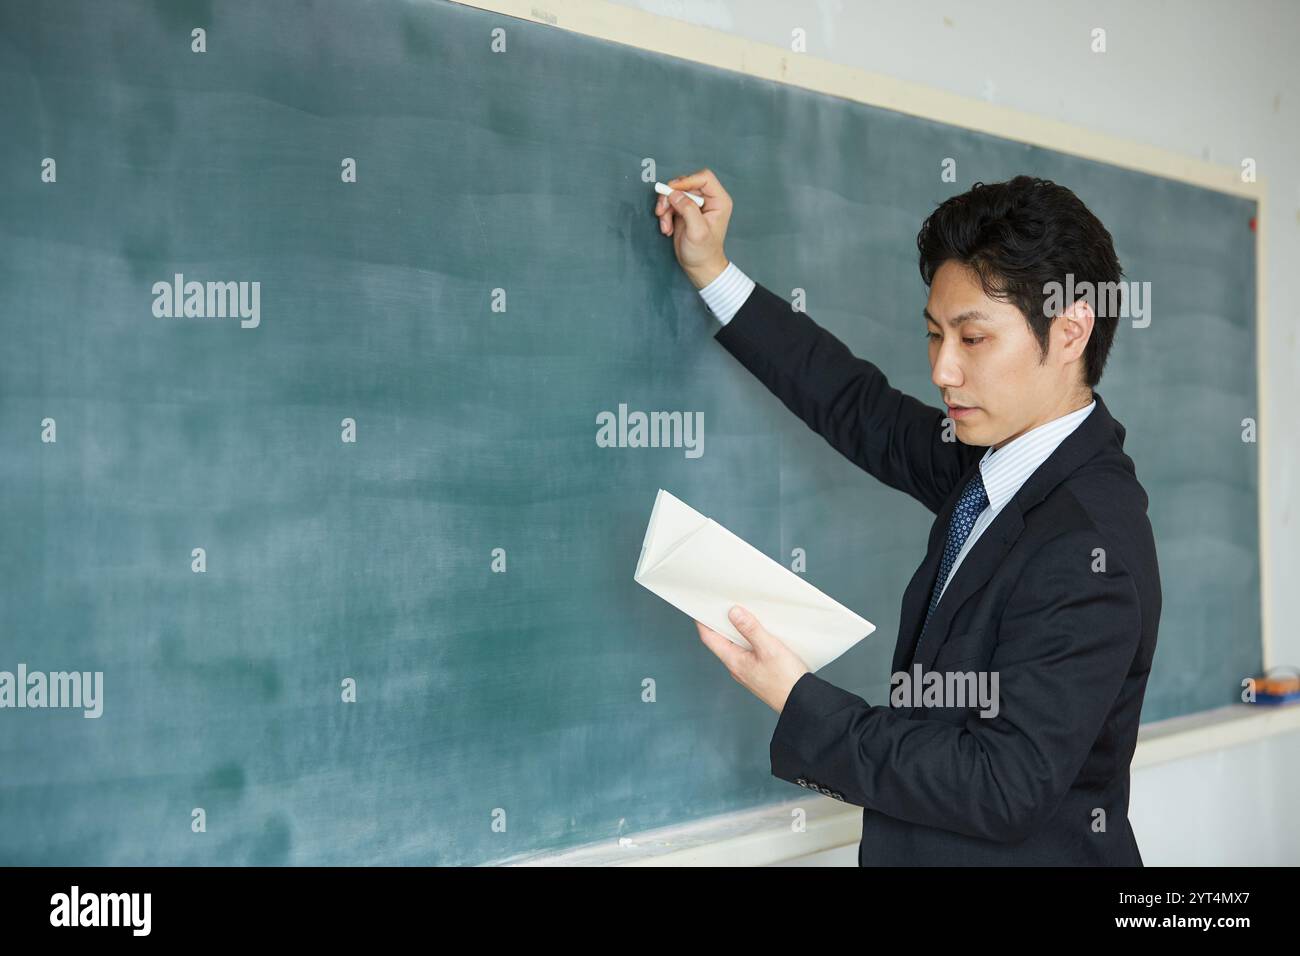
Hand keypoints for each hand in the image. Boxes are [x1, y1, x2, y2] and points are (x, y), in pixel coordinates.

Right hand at [653, 168, 732, 288]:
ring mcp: (695, 204)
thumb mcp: (697, 232)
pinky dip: (665, 214)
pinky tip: (667, 229)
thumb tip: (674, 194)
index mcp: (719, 201)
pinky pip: (670, 203)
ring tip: (665, 225)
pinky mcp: (684, 210)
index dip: (687, 181)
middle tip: (662, 211)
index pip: (704, 178)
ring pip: (675, 193)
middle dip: (671, 196)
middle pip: (685, 183)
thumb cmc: (704, 252)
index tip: (672, 191)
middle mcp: (708, 199)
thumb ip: (688, 210)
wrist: (699, 267)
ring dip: (665, 207)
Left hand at [695, 605, 811, 713]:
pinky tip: (759, 632)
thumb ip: (750, 629)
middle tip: (723, 604)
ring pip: (736, 646)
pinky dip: (749, 639)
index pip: (709, 638)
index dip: (703, 621)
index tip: (701, 606)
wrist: (802, 702)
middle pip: (721, 641)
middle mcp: (737, 667)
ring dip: (737, 630)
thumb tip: (733, 613)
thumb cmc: (786, 680)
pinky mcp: (758, 672)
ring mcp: (747, 671)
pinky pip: (748, 652)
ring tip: (742, 613)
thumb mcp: (769, 648)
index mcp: (734, 661)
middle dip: (721, 622)